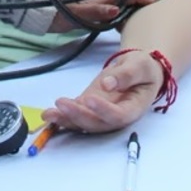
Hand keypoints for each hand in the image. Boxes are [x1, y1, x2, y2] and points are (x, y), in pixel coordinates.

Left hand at [41, 49, 163, 132]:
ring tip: (48, 114)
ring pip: (83, 124)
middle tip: (61, 104)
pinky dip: (62, 116)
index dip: (104, 111)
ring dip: (65, 120)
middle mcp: (115, 117)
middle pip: (97, 124)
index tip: (90, 99)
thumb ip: (127, 75)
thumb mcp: (140, 66)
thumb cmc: (142, 69)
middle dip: (78, 116)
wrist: (137, 70)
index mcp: (133, 109)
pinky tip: (48, 114)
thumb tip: (108, 84)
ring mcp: (100, 114)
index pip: (118, 116)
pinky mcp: (88, 108)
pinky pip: (75, 115)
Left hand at [48, 0, 157, 32]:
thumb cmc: (64, 14)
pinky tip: (125, 19)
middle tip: (154, 4)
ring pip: (121, 1)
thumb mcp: (80, 13)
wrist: (49, 16)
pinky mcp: (96, 11)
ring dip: (133, 4)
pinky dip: (123, 11)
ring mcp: (100, 4)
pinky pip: (115, 9)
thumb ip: (97, 11)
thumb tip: (117, 8)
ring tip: (145, 11)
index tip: (154, 2)